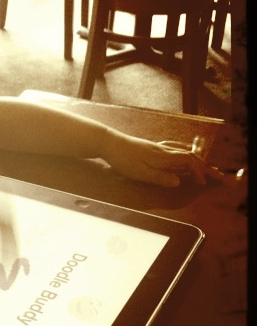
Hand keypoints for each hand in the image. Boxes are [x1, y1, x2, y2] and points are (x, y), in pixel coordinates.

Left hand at [100, 130, 224, 186]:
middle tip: (218, 175)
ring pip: (182, 151)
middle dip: (204, 166)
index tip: (204, 183)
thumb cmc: (122, 159)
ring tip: (204, 166)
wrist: (107, 142)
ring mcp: (157, 147)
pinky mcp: (150, 147)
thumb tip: (178, 182)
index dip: (199, 172)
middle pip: (190, 156)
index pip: (189, 162)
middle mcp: (163, 150)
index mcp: (163, 157)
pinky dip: (184, 152)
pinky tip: (182, 153)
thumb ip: (159, 178)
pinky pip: (174, 148)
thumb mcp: (140, 173)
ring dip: (196, 159)